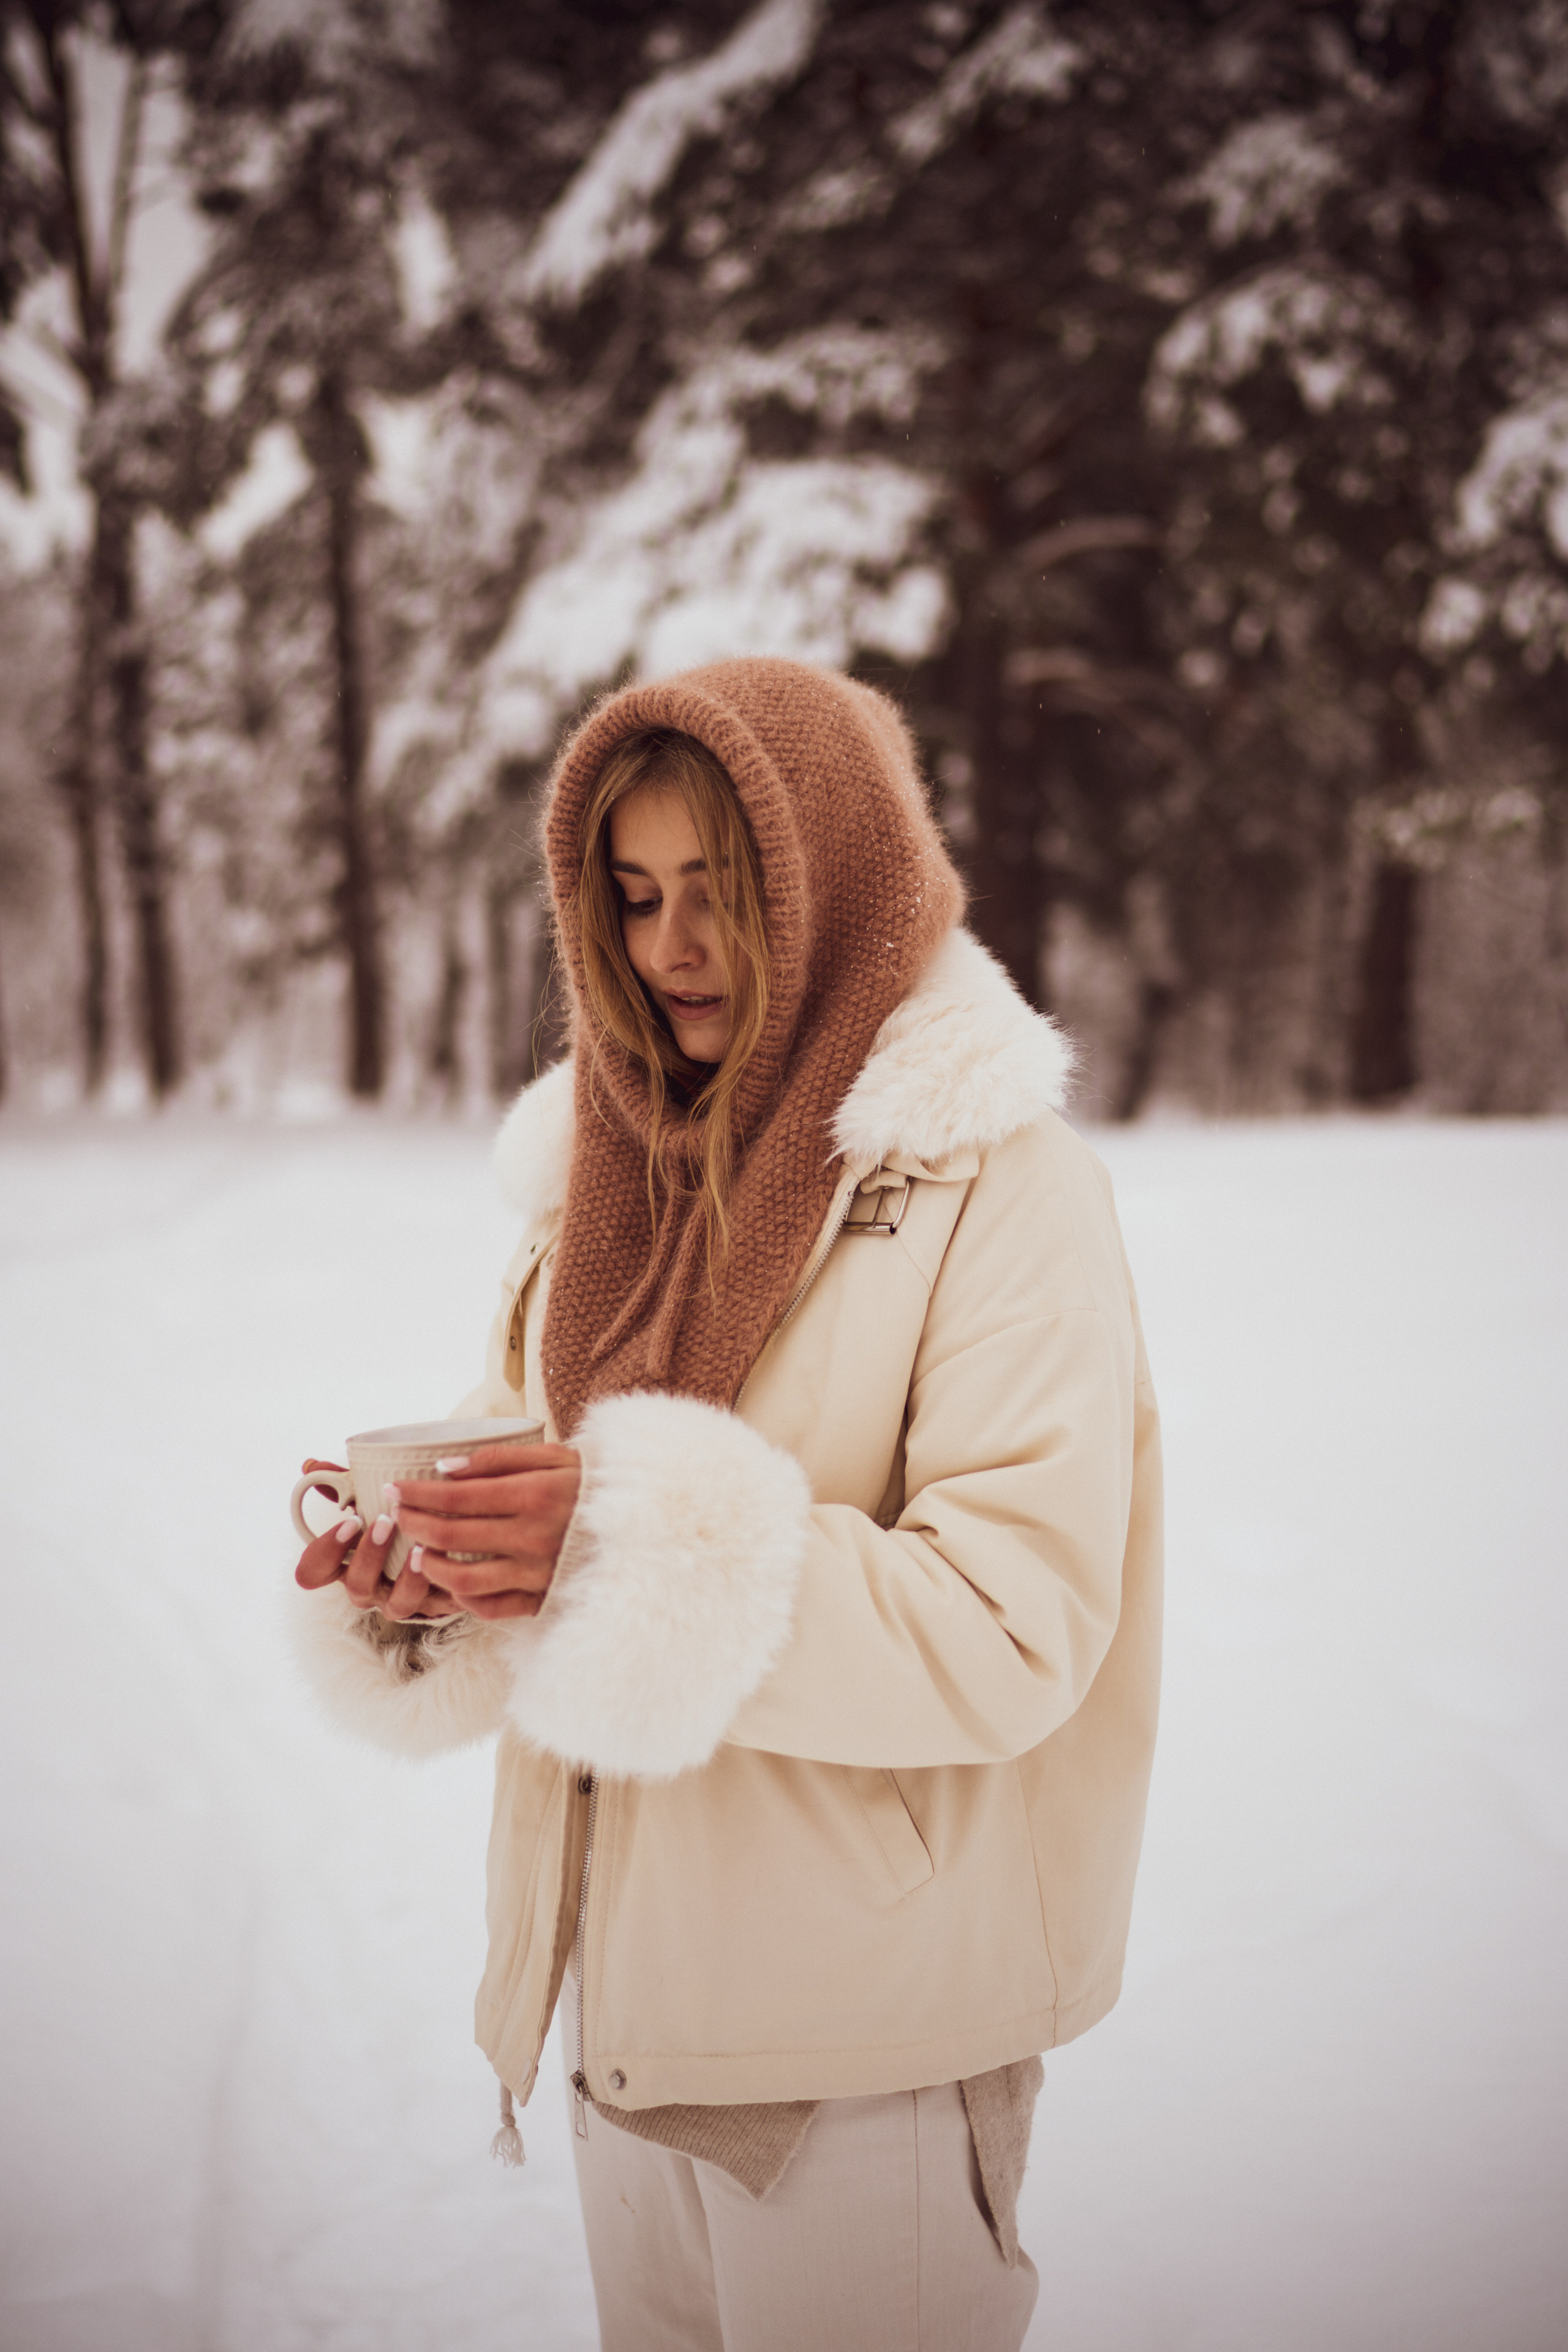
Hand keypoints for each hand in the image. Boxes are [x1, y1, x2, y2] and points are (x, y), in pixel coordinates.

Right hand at [292, 1459, 465, 1620]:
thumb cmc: (400, 1517)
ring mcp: (404, 1600)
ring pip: (398, 1605)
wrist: (452, 1541)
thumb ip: (343, 1483)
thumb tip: (312, 1465)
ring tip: (420, 1547)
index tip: (349, 1521)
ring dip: (408, 1577)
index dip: (324, 1553)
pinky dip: (445, 1584)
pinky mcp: (440, 1604)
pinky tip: (451, 1560)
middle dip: (369, 1556)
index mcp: (348, 1564)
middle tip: (385, 1522)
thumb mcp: (373, 1498)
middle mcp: (372, 1587)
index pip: (314, 1572)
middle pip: (357, 1588)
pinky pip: (440, 1605)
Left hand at [384, 1442, 581, 1621]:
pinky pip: (492, 1608)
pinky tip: (452, 1581)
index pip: (457, 1497)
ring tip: (418, 1551)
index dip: (418, 1493)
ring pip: (465, 1579)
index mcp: (535, 1495)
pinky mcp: (545, 1599)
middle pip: (452, 1534)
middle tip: (397, 1513)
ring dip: (430, 1566)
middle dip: (414, 1523)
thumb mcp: (555, 1456)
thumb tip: (446, 1468)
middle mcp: (534, 1538)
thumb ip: (500, 1459)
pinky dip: (464, 1598)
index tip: (394, 1488)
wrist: (645, 1522)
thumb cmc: (590, 1483)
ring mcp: (539, 1573)